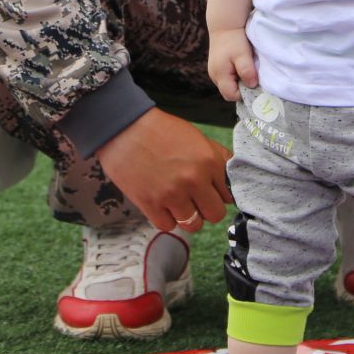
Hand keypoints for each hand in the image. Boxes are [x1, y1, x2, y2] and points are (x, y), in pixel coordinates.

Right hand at [95, 107, 233, 232]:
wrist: (123, 127)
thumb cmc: (160, 130)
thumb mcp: (196, 137)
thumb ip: (217, 158)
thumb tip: (230, 179)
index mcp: (208, 161)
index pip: (229, 195)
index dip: (219, 194)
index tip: (210, 191)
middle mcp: (194, 180)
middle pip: (215, 215)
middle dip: (207, 209)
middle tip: (196, 200)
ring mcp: (172, 194)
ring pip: (193, 225)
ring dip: (187, 216)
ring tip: (178, 202)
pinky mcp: (150, 204)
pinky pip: (168, 226)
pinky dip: (166, 219)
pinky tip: (162, 204)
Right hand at [207, 28, 257, 101]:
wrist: (225, 25)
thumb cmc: (234, 39)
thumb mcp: (243, 54)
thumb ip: (247, 70)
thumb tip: (252, 85)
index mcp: (219, 75)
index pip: (231, 95)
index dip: (244, 92)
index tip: (253, 83)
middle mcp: (214, 76)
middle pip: (229, 92)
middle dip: (242, 88)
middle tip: (251, 76)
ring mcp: (214, 72)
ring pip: (228, 86)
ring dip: (239, 81)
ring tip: (247, 70)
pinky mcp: (217, 68)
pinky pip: (227, 79)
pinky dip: (235, 76)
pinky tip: (241, 66)